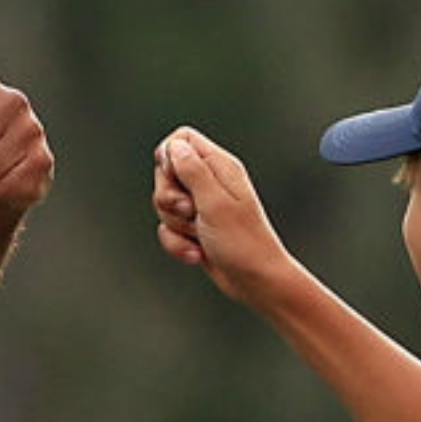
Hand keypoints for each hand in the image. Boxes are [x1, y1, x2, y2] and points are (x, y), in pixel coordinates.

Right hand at [153, 126, 295, 303]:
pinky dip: (178, 244)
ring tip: (200, 235)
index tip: (179, 180)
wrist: (256, 282)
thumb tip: (174, 146)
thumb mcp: (215, 202)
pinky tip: (198, 253)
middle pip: (165, 173)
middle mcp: (210, 182)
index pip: (181, 139)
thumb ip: (192, 171)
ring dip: (176, 225)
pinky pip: (168, 229)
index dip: (169, 157)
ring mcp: (201, 206)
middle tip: (191, 211)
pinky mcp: (195, 228)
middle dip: (168, 197)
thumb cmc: (243, 243)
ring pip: (164, 204)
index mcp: (220, 166)